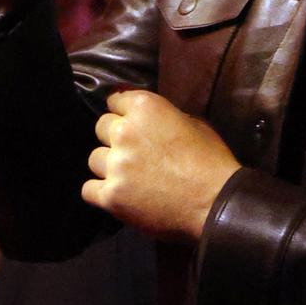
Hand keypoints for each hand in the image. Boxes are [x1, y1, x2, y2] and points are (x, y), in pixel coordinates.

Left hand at [82, 89, 238, 238]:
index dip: (124, 114)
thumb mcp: (195, 124)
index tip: (134, 126)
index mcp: (145, 107)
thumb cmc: (212, 162)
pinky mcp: (110, 195)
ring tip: (131, 179)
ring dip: (109, 168)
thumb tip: (151, 121)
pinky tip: (121, 196)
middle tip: (136, 155)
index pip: (114, 100)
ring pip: (94, 160)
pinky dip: (103, 193)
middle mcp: (124, 131)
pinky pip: (89, 190)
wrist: (217, 204)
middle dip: (115, 140)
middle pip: (101, 128)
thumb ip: (165, 117)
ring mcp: (115, 165)